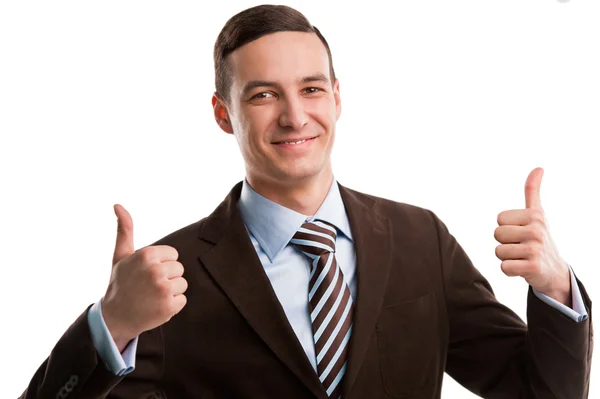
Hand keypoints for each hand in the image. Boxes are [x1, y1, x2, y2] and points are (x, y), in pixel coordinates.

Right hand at [101, 204, 187, 350]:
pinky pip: (183, 300)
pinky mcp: (169, 306)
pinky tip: (156, 307)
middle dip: (167, 278)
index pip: (173, 255)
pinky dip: (172, 306)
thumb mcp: (121, 255)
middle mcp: (155, 270)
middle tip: (148, 287)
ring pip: (183, 284)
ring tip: (152, 297)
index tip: (146, 274)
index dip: (162, 265)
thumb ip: (124, 229)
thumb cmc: (120, 284)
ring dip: (171, 292)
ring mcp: (163, 288)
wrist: (115, 318)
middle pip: (179, 269)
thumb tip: (118, 204)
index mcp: (147, 255)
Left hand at [494, 167, 570, 305]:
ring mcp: (535, 249)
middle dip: (505, 243)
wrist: (554, 271)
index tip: (521, 232)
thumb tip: (538, 168)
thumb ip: (533, 191)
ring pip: (498, 251)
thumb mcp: (538, 214)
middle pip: (497, 234)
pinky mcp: (533, 267)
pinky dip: (510, 270)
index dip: (506, 227)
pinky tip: (522, 268)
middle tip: (521, 246)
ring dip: (507, 257)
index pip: (500, 219)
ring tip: (522, 257)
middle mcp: (536, 230)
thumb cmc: (540, 239)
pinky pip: (504, 267)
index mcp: (535, 215)